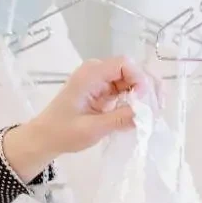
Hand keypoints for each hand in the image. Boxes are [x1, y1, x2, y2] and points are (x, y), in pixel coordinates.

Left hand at [1, 57, 157, 182]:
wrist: (44, 138)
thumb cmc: (63, 132)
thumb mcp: (92, 128)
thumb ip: (120, 119)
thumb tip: (146, 113)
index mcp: (90, 74)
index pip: (124, 64)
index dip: (139, 79)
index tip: (144, 101)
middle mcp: (96, 72)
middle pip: (131, 70)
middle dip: (146, 87)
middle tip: (157, 108)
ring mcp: (100, 81)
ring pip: (131, 80)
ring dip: (143, 94)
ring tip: (153, 113)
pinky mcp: (103, 92)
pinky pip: (125, 90)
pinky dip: (135, 100)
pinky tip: (142, 113)